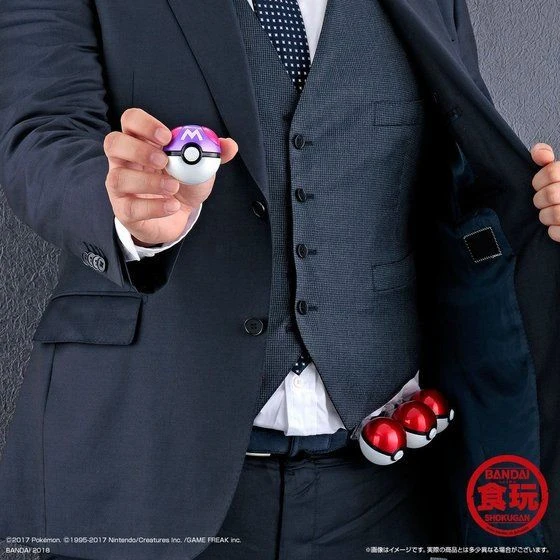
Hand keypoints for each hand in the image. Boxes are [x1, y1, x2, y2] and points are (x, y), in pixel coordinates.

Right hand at [104, 108, 237, 246]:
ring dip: (148, 182)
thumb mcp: (199, 167)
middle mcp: (124, 161)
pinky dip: (154, 207)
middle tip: (163, 160)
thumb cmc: (182, 183)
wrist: (178, 215)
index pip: (130, 121)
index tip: (166, 136)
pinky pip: (131, 207)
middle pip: (114, 143)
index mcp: (140, 142)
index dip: (144, 124)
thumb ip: (212, 154)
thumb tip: (229, 145)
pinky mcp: (125, 211)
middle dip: (139, 150)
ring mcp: (120, 186)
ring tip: (173, 187)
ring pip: (118, 178)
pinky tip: (172, 205)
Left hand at [531, 143, 559, 241]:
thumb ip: (546, 157)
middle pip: (550, 194)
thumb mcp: (557, 173)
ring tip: (549, 215)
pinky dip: (554, 232)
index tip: (539, 186)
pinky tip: (556, 227)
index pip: (552, 171)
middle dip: (540, 200)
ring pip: (554, 214)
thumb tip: (539, 153)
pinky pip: (557, 233)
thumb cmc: (559, 191)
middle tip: (543, 203)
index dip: (539, 180)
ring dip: (545, 216)